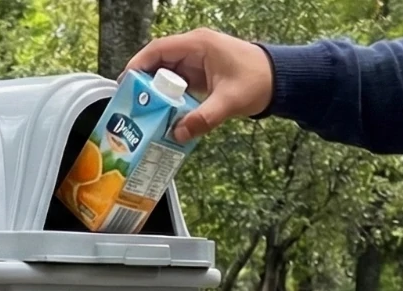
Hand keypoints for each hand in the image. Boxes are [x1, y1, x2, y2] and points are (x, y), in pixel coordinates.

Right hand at [124, 29, 273, 142]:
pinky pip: (175, 86)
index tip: (123, 85)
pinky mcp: (199, 76)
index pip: (157, 49)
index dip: (137, 66)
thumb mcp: (228, 101)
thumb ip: (202, 119)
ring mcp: (196, 62)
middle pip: (157, 64)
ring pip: (164, 77)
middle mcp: (194, 50)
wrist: (278, 79)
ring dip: (153, 95)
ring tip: (141, 115)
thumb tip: (176, 134)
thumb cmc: (258, 80)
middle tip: (129, 107)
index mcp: (198, 45)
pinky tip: (161, 116)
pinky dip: (166, 100)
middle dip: (141, 85)